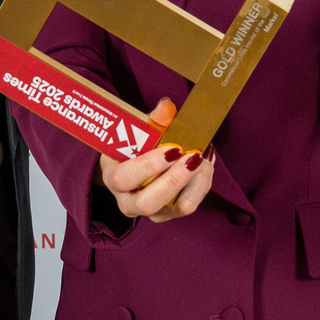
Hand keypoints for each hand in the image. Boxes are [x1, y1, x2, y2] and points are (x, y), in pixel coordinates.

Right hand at [98, 99, 215, 222]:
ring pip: (178, 207)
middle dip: (175, 179)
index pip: (124, 179)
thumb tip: (166, 106)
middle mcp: (129, 202)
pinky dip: (203, 182)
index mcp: (113, 179)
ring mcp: (152, 212)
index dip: (148, 166)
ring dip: (197, 181)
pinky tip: (205, 162)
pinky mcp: (171, 213)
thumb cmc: (135, 146)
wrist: (136, 164)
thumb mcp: (138, 131)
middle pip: (149, 202)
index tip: (172, 149)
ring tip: (203, 156)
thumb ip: (153, 121)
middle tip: (193, 157)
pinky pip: (191, 203)